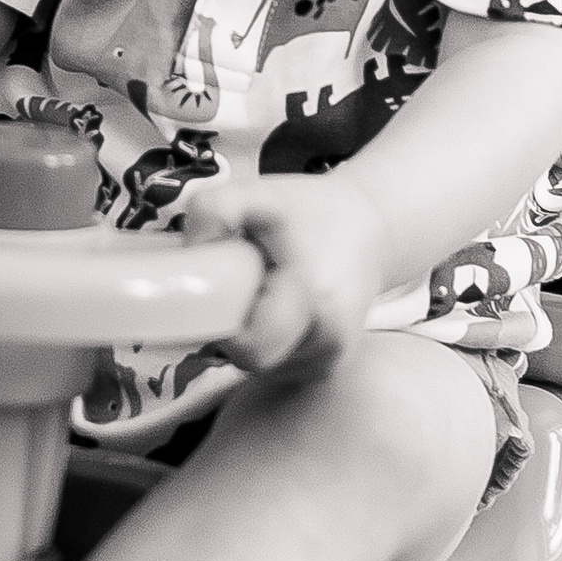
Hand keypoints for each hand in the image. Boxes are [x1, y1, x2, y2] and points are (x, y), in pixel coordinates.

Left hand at [187, 168, 392, 380]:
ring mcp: (335, 359)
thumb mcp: (258, 193)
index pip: (250, 349)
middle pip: (254, 362)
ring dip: (255, 337)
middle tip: (244, 291)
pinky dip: (274, 343)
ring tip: (269, 294)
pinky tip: (283, 310)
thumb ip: (213, 210)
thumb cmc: (311, 211)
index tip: (226, 294)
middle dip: (237, 332)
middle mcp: (330, 340)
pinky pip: (284, 366)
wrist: (371, 227)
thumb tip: (190, 254)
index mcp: (312, 298)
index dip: (225, 329)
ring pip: (268, 367)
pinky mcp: (333, 366)